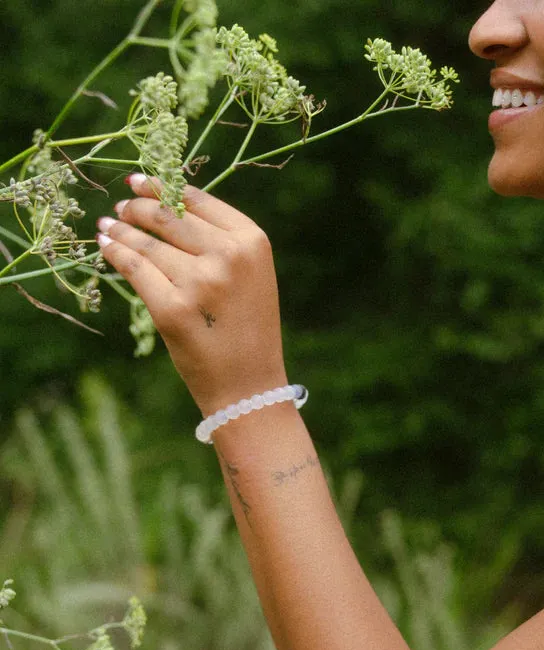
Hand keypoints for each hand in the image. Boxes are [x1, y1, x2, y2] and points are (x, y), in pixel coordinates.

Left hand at [96, 175, 287, 414]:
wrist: (249, 386)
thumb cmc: (248, 331)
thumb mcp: (251, 277)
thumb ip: (220, 243)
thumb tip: (166, 206)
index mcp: (252, 243)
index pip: (198, 201)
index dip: (164, 186)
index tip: (140, 182)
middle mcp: (228, 257)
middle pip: (169, 216)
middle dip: (138, 207)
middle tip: (122, 207)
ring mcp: (199, 282)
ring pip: (147, 242)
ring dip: (121, 230)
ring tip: (107, 225)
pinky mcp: (172, 309)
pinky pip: (133, 268)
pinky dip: (114, 253)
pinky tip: (106, 246)